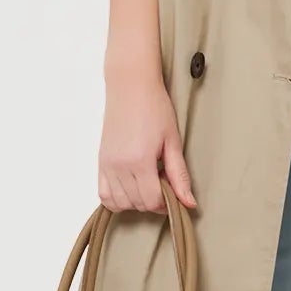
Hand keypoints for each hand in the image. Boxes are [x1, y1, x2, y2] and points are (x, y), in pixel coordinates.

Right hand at [98, 65, 196, 214]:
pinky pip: (103, 194)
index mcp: (139, 161)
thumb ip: (180, 175)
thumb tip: (189, 203)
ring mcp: (107, 164)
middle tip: (163, 180)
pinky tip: (130, 187)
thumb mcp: (173, 141)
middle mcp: (119, 166)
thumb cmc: (154, 108)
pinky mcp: (101, 161)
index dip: (166, 202)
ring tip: (147, 182)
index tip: (173, 190)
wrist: (131, 87)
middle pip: (136, 203)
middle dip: (153, 200)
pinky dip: (116, 198)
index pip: (151, 201)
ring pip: (119, 202)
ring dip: (136, 201)